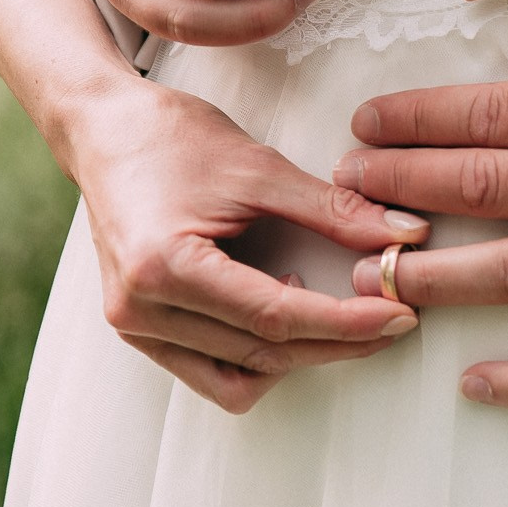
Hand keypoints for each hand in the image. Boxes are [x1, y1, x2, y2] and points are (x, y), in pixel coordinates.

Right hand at [70, 78, 430, 410]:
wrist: (104, 130)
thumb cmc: (170, 138)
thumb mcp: (259, 168)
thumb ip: (334, 211)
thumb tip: (403, 236)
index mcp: (165, 267)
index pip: (275, 316)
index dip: (347, 322)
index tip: (399, 314)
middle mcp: (141, 309)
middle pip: (263, 353)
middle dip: (337, 341)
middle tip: (393, 317)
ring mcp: (134, 326)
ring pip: (238, 376)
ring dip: (298, 354)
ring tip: (337, 312)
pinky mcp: (140, 329)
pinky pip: (209, 372)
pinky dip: (255, 356)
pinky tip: (280, 308)